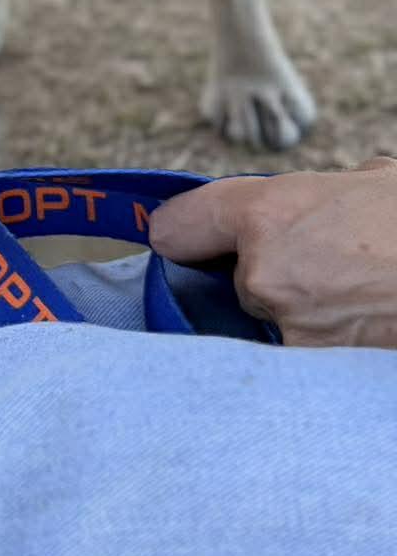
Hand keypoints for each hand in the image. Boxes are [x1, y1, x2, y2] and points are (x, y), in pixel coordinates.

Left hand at [149, 158, 396, 347]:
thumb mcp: (375, 184)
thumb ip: (327, 193)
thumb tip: (323, 199)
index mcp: (271, 211)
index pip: (180, 226)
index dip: (182, 234)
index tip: (181, 242)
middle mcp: (265, 271)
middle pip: (242, 282)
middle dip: (279, 279)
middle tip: (335, 272)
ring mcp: (290, 328)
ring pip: (275, 325)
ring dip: (309, 319)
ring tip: (364, 301)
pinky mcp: (317, 371)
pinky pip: (301, 362)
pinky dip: (329, 354)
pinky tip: (367, 329)